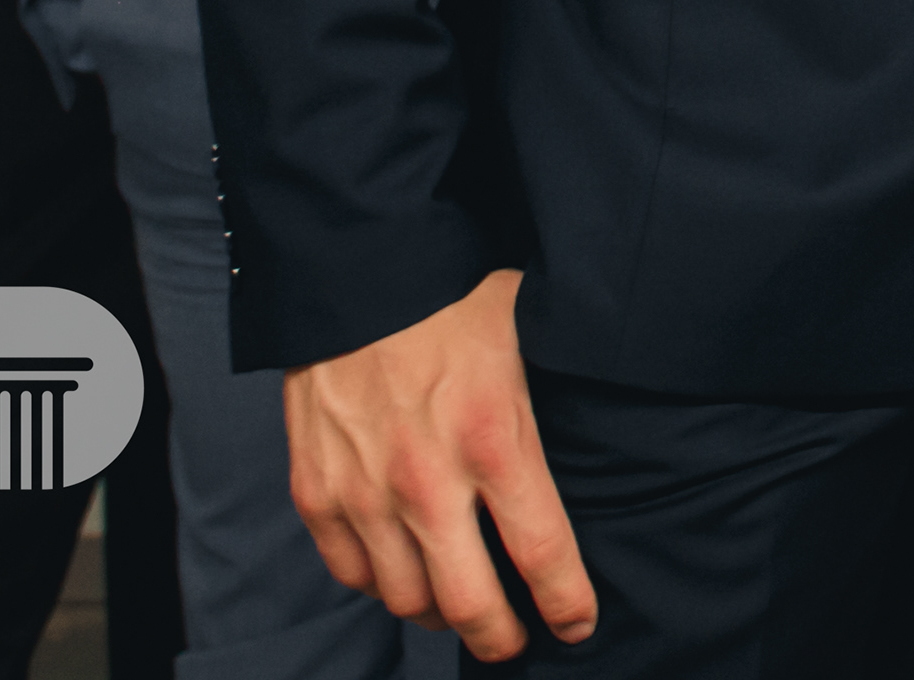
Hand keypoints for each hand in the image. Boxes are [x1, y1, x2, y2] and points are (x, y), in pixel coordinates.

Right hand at [283, 268, 592, 660]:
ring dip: (439, 614)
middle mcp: (427, 482)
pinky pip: (351, 574)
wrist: (357, 273)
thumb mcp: (529, 342)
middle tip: (515, 640)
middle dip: (501, 636)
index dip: (568, 603)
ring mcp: (365, 494)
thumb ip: (549, 404)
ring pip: (406, 599)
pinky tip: (403, 572)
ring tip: (461, 606)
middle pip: (470, 602)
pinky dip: (380, 585)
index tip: (579, 625)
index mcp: (494, 440)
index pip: (543, 553)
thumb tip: (597, 428)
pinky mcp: (317, 493)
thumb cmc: (454, 298)